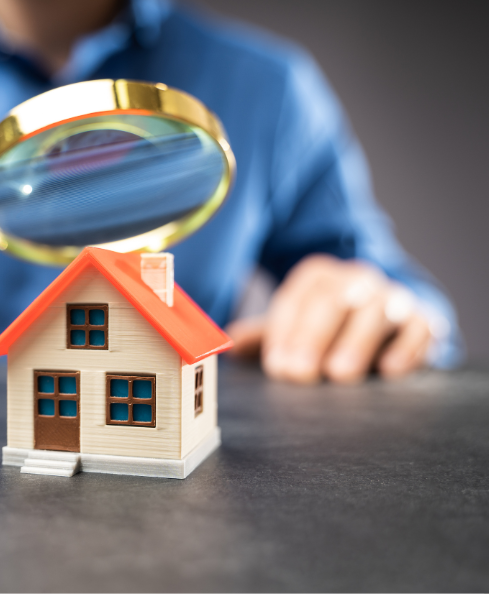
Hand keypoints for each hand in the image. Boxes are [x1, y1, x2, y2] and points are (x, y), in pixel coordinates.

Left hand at [226, 255, 433, 383]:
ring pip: (375, 309)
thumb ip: (263, 336)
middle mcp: (354, 278)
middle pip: (332, 300)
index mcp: (317, 276)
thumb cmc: (328, 326)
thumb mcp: (293, 326)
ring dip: (356, 342)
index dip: (284, 334)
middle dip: (313, 338)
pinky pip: (418, 326)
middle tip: (299, 375)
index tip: (276, 366)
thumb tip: (229, 346)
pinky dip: (406, 347)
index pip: (296, 300)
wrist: (387, 315)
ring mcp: (390, 295)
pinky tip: (389, 371)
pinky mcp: (423, 317)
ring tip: (339, 374)